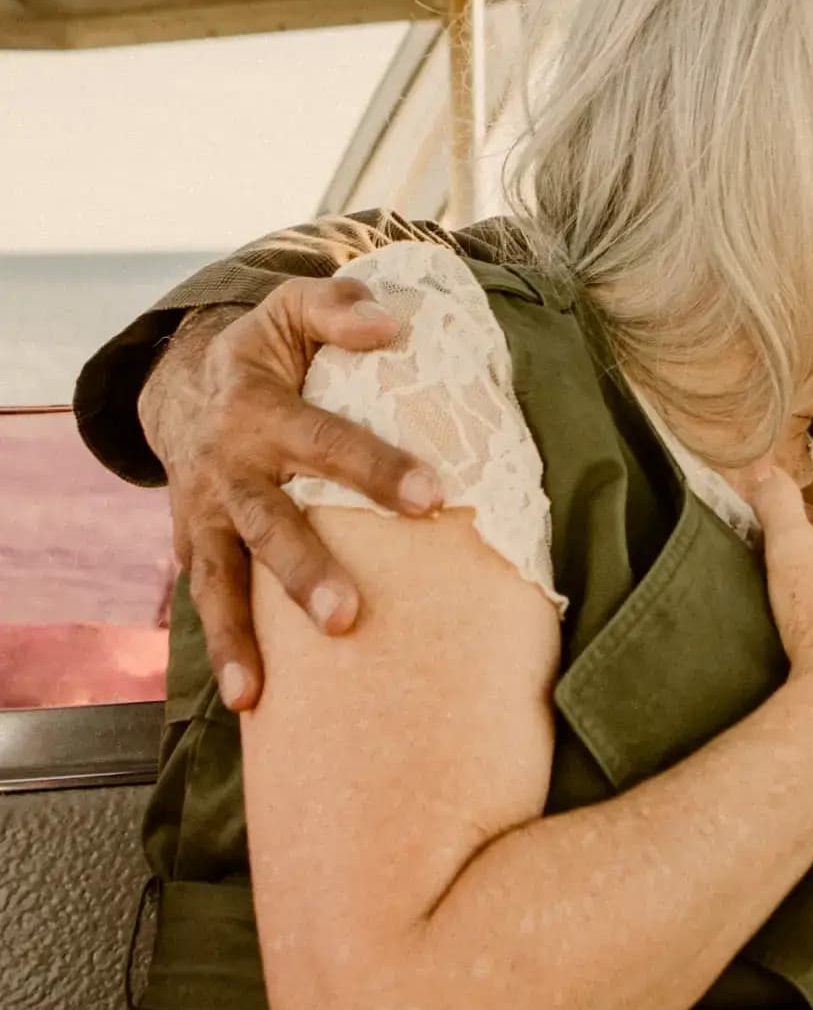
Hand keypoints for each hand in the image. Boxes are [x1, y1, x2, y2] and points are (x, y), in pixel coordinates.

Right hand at [145, 279, 443, 709]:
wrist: (183, 383)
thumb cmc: (267, 349)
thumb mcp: (293, 309)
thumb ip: (340, 310)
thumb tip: (394, 325)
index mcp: (258, 410)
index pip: (325, 441)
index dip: (376, 468)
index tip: (432, 498)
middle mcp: (227, 469)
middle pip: (270, 526)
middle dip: (306, 574)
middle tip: (349, 619)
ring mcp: (205, 515)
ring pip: (222, 581)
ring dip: (240, 638)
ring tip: (256, 695)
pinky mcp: (195, 546)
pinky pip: (207, 600)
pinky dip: (221, 647)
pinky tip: (248, 700)